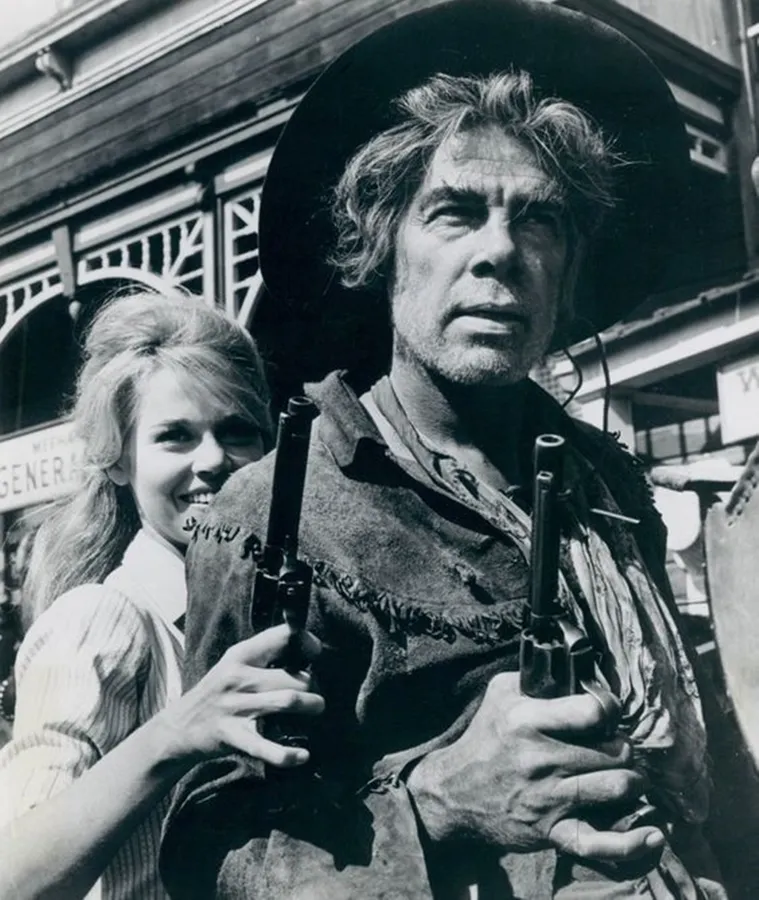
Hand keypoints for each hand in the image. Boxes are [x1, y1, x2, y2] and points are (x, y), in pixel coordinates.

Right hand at [156, 624, 324, 768]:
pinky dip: (288, 754)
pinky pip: (265, 747)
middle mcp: (238, 677)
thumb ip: (264, 654)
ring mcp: (235, 707)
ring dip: (311, 706)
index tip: (315, 652)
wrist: (178, 727)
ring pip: (287, 702)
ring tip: (316, 708)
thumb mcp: (233, 664)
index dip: (306, 642)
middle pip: (292, 676)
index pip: (281, 637)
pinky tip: (303, 755)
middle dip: (312, 685)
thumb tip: (307, 650)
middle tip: (315, 692)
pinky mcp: (233, 736)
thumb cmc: (218, 692)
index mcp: (240, 655)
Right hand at [407, 671, 663, 862]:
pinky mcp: (551, 831)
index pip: (592, 711)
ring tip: (627, 776)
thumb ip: (537, 677)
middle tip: (618, 747)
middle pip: (613, 750)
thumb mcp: (501, 693)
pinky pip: (599, 844)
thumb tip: (577, 669)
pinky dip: (631, 842)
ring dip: (632, 781)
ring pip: (616, 788)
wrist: (453, 792)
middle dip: (624, 747)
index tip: (607, 713)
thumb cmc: (485, 736)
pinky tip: (652, 835)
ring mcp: (548, 798)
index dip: (610, 710)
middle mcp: (540, 759)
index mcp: (528, 720)